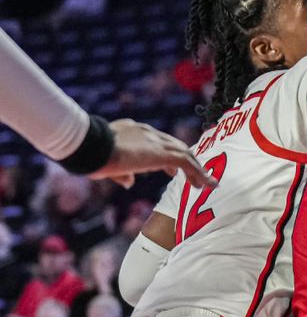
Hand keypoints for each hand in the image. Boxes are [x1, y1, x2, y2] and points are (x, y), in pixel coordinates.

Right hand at [89, 119, 216, 188]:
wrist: (89, 146)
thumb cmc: (90, 155)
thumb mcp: (106, 164)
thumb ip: (121, 173)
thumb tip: (130, 182)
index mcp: (133, 131)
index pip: (158, 142)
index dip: (168, 156)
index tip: (173, 170)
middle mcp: (148, 133)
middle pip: (175, 145)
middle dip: (187, 161)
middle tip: (195, 176)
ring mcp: (155, 141)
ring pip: (185, 153)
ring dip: (197, 169)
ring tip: (206, 184)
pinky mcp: (161, 153)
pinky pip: (187, 163)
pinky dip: (199, 173)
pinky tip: (207, 184)